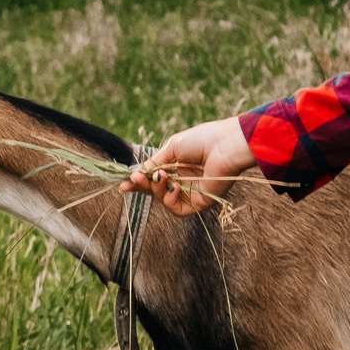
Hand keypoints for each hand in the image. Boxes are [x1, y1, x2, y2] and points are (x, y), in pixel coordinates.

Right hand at [123, 116, 256, 216]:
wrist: (226, 145)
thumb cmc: (202, 140)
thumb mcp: (172, 148)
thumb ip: (154, 162)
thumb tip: (137, 173)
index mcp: (177, 166)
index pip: (153, 178)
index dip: (138, 182)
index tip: (123, 184)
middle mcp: (182, 181)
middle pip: (155, 191)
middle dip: (142, 187)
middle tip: (133, 181)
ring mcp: (191, 193)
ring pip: (164, 200)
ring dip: (156, 191)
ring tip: (159, 177)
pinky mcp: (200, 203)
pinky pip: (178, 209)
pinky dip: (171, 200)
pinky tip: (174, 187)